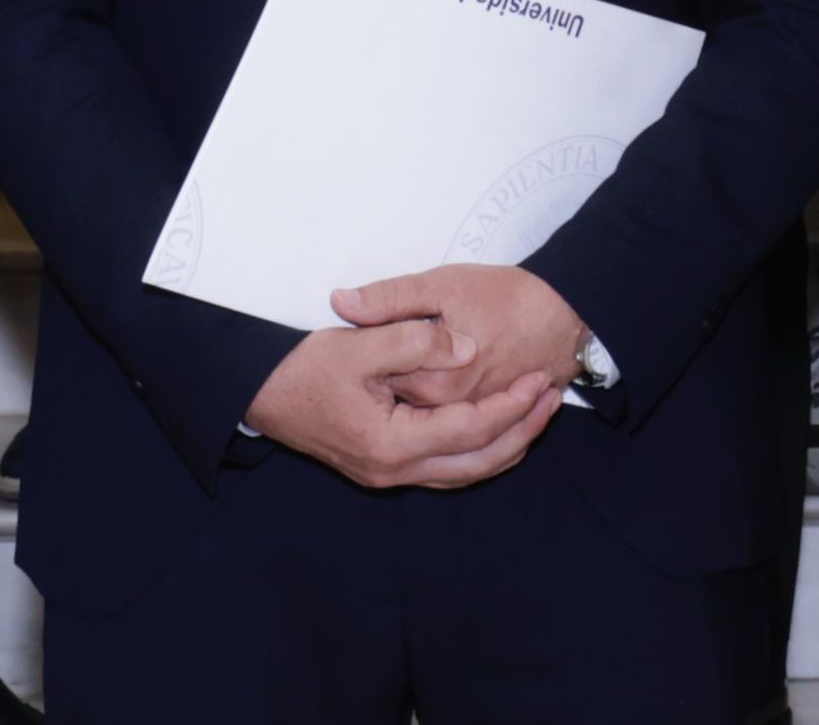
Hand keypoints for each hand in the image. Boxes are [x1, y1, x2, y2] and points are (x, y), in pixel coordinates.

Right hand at [244, 315, 562, 489]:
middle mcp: (394, 470)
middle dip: (522, 432)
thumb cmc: (307, 368)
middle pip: (477, 463)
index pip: (470, 430)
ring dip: (505, 445)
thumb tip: (467, 350)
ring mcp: (389, 476)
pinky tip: (497, 430)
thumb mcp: (361, 342)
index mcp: (392, 443)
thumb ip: (418, 342)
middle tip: (553, 400)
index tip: (540, 378)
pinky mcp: (385, 468)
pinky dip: (478, 452)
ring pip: (464, 473)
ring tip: (537, 413)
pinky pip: (446, 469)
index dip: (511, 405)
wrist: (264, 395)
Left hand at [338, 263, 591, 411]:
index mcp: (437, 385)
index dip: (370, 369)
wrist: (569, 315)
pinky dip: (441, 436)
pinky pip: (461, 447)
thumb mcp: (443, 285)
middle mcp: (454, 417)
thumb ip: (390, 299)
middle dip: (386, 396)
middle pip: (406, 417)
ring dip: (412, 419)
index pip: (386, 389)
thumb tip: (340, 302)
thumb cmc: (508, 296)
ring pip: (433, 435)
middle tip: (372, 372)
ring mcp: (472, 429)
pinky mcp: (489, 431)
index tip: (360, 347)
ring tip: (397, 394)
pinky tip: (431, 416)